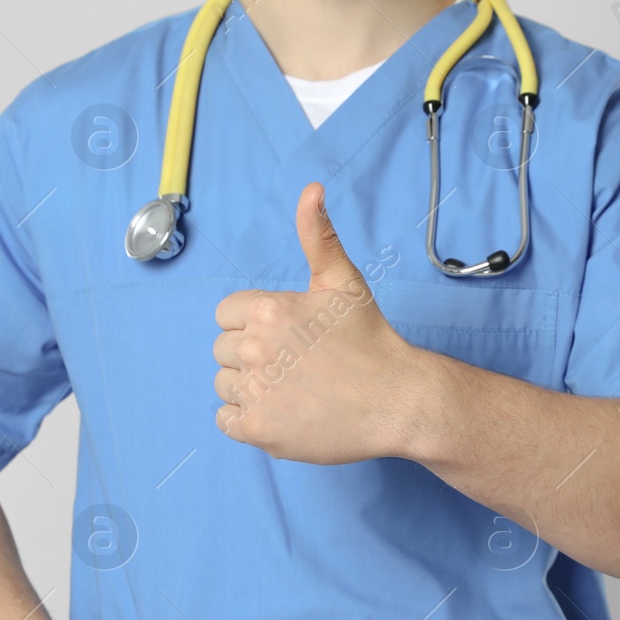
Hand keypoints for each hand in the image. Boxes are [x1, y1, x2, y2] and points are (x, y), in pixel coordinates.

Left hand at [213, 182, 421, 462]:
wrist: (396, 400)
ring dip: (249, 387)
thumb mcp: (343, 281)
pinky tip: (282, 411)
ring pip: (224, 385)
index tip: (288, 335)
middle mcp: (253, 348)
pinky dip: (247, 419)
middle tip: (295, 364)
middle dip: (252, 355)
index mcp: (266, 309)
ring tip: (292, 388)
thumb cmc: (370, 339)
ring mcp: (254, 392)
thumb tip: (311, 190)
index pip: (226, 314)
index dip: (255, 324)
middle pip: (223, 350)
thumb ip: (318, 236)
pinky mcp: (257, 430)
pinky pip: (226, 420)